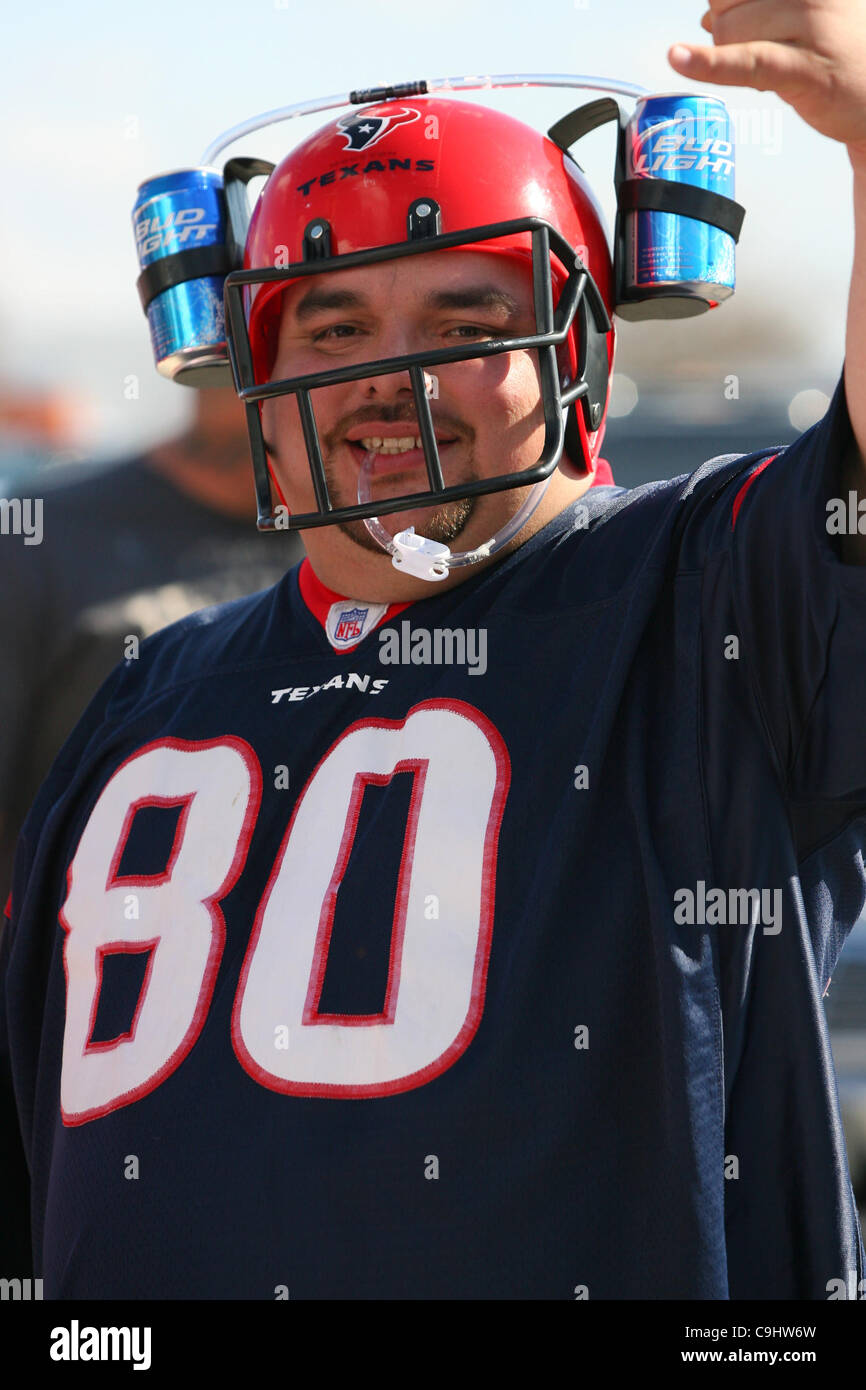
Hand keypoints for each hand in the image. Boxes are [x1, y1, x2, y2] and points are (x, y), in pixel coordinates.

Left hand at [667, 1, 865, 161]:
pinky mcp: (805, 69)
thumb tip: (707, 15)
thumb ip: (761, 6)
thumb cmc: (841, 49)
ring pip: (727, 31)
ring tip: (772, 63)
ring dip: (732, 56)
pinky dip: (709, 64)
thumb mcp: (809, 10)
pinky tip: (678, 58)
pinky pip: (745, 62)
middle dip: (727, 26)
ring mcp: (812, 23)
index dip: (726, 1)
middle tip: (762, 41)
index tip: (740, 14)